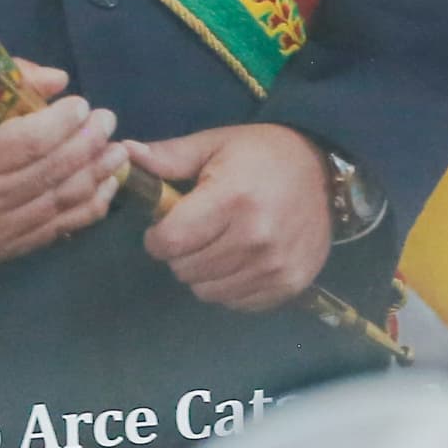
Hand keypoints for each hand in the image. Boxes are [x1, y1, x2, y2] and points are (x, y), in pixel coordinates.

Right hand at [0, 57, 122, 264]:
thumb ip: (7, 83)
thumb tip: (58, 80)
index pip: (24, 142)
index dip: (61, 123)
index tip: (81, 106)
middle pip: (48, 171)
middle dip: (86, 143)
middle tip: (106, 122)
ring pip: (59, 201)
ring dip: (96, 174)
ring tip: (117, 151)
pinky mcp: (8, 248)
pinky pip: (59, 227)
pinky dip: (89, 206)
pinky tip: (106, 185)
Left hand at [129, 122, 334, 311]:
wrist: (324, 170)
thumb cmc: (262, 154)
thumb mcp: (215, 144)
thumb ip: (169, 157)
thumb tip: (123, 154)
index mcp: (232, 200)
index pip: (170, 242)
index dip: (157, 238)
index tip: (164, 226)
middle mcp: (255, 239)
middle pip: (185, 270)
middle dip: (180, 253)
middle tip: (197, 232)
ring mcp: (275, 267)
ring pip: (208, 292)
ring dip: (204, 272)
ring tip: (219, 245)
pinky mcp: (290, 285)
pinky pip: (237, 303)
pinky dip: (230, 287)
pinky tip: (241, 260)